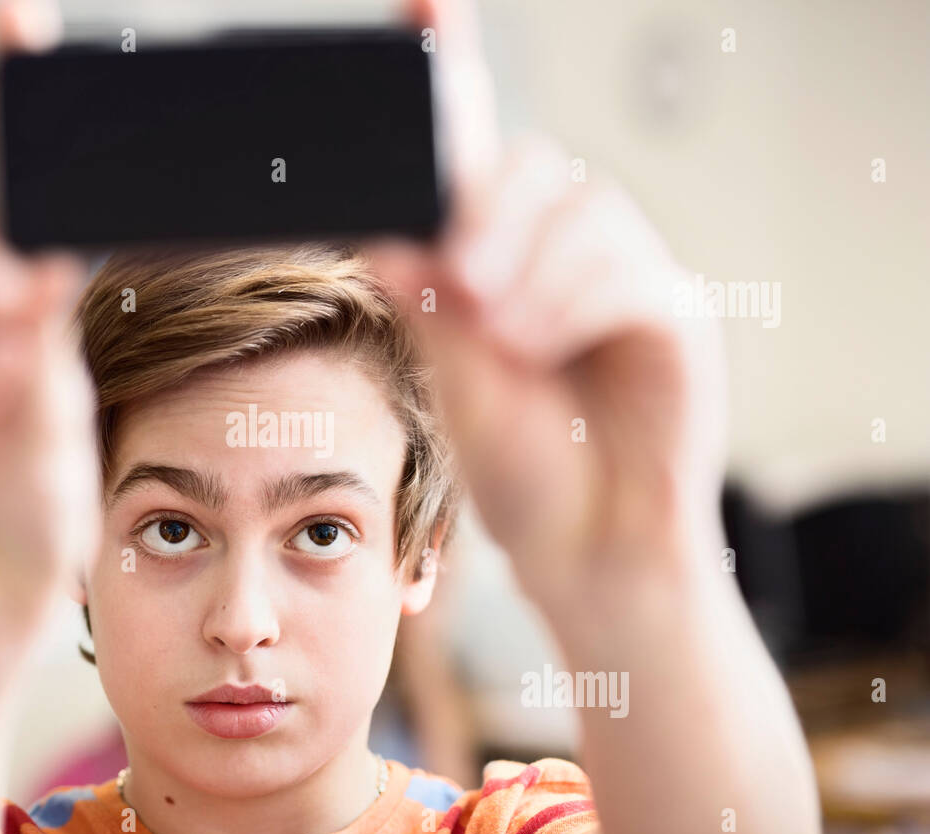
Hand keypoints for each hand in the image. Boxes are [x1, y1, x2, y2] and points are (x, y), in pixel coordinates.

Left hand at [364, 0, 726, 605]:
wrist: (584, 550)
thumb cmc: (517, 467)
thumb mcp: (450, 375)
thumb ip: (427, 299)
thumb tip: (387, 232)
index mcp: (496, 256)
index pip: (473, 152)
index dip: (452, 71)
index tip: (421, 7)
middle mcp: (559, 252)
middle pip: (531, 169)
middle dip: (488, 217)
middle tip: (457, 284)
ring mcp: (622, 274)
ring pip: (583, 215)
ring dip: (531, 272)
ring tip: (500, 339)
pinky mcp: (674, 310)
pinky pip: (629, 270)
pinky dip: (575, 303)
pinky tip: (541, 347)